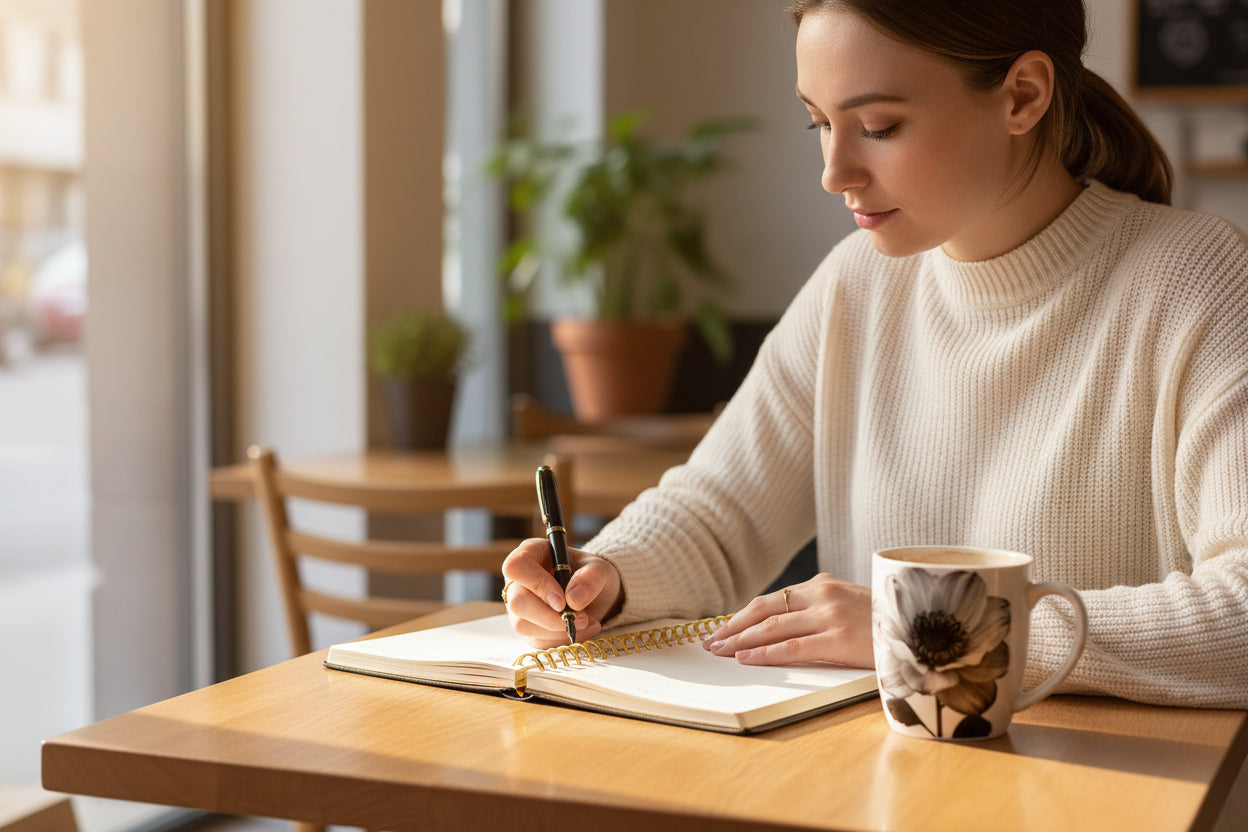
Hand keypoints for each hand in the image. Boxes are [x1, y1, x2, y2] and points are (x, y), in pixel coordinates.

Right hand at [501, 538, 622, 647]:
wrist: (597, 596)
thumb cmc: (592, 575)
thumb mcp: (601, 569)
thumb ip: (590, 578)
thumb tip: (573, 599)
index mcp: (532, 553)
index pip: (517, 566)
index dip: (537, 584)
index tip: (562, 601)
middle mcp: (519, 580)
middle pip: (517, 602)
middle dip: (550, 617)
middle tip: (580, 618)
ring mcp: (520, 605)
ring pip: (523, 625)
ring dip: (558, 630)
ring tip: (587, 622)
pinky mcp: (528, 627)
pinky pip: (536, 640)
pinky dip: (561, 640)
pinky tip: (581, 630)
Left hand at [703, 573, 874, 667]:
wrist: (924, 628)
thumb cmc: (885, 624)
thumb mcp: (849, 607)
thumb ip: (818, 611)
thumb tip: (781, 629)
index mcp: (823, 585)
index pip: (771, 600)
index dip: (741, 616)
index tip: (721, 628)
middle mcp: (823, 594)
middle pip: (764, 610)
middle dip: (732, 626)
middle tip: (710, 641)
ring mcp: (830, 615)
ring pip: (772, 628)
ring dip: (740, 641)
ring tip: (720, 651)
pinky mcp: (839, 638)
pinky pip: (791, 647)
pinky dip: (764, 654)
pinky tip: (746, 659)